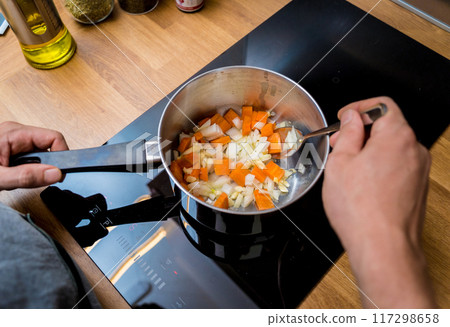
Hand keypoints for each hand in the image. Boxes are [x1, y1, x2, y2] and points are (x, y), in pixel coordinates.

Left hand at [0, 121, 67, 190]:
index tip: (60, 173)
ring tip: (16, 179)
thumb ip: (26, 176)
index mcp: (14, 133)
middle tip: (31, 181)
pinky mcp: (13, 149)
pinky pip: (31, 159)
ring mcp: (15, 140)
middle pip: (49, 148)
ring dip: (34, 171)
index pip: (53, 138)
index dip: (62, 156)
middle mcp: (16, 133)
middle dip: (44, 168)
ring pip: (40, 156)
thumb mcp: (0, 177)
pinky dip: (27, 171)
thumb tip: (55, 173)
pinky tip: (15, 177)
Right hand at [322, 97, 435, 307]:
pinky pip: (397, 165)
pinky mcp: (417, 187)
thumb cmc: (360, 208)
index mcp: (397, 136)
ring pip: (392, 147)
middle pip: (388, 126)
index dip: (359, 107)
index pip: (382, 105)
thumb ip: (349, 133)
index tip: (344, 117)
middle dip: (361, 131)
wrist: (382, 246)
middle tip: (339, 143)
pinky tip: (361, 182)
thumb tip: (352, 118)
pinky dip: (379, 165)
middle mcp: (415, 150)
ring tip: (347, 166)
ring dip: (369, 149)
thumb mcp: (341, 162)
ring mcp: (419, 170)